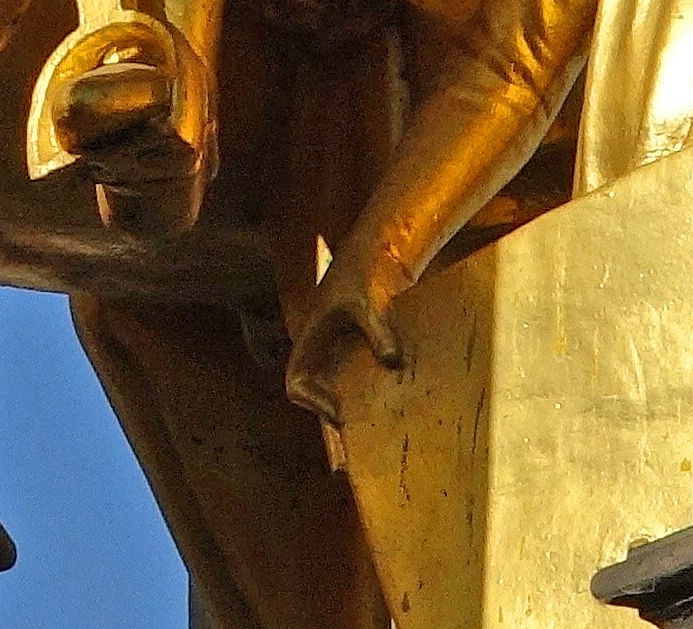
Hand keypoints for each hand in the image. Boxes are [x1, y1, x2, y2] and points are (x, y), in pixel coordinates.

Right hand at [285, 270, 403, 431]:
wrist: (374, 250)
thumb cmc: (361, 270)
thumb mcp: (368, 300)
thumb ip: (379, 331)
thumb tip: (393, 362)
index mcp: (310, 337)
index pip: (296, 382)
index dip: (311, 402)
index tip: (338, 413)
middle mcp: (321, 349)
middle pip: (318, 395)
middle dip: (335, 418)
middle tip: (358, 443)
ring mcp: (339, 350)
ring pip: (339, 389)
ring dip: (355, 408)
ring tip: (377, 431)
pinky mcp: (360, 348)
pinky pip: (361, 377)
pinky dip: (374, 390)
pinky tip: (396, 401)